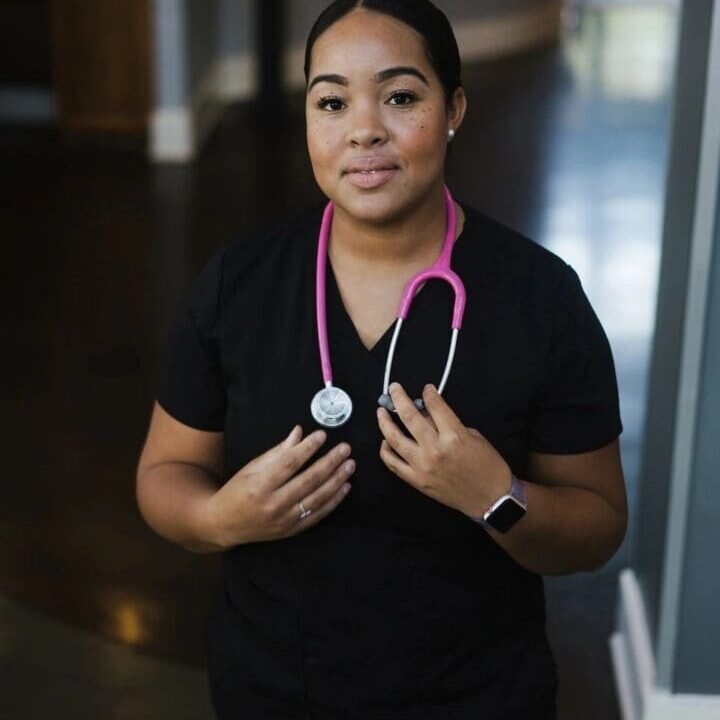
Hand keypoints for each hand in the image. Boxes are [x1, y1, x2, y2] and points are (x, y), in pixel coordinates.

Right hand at [204, 425, 354, 546]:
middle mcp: (273, 504)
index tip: (322, 435)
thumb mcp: (252, 467)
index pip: (289, 463)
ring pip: (317, 498)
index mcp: (259, 485)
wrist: (225, 524)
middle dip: (330, 462)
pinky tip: (344, 486)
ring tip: (350, 464)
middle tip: (345, 448)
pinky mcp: (292, 530)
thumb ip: (278, 452)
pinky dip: (334, 500)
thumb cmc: (238, 491)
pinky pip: (318, 514)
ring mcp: (284, 520)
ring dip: (337, 480)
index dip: (307, 448)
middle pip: (308, 480)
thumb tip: (299, 432)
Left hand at [377, 383, 510, 517]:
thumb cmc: (488, 466)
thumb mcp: (474, 437)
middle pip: (409, 417)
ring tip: (381, 411)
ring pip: (395, 439)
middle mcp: (435, 449)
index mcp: (454, 436)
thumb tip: (429, 414)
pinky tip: (385, 441)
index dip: (428, 393)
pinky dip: (386, 451)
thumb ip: (449, 424)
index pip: (435, 406)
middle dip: (400, 398)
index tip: (426, 389)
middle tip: (394, 388)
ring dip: (385, 422)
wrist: (491, 499)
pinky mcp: (417, 481)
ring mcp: (422, 466)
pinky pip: (394, 464)